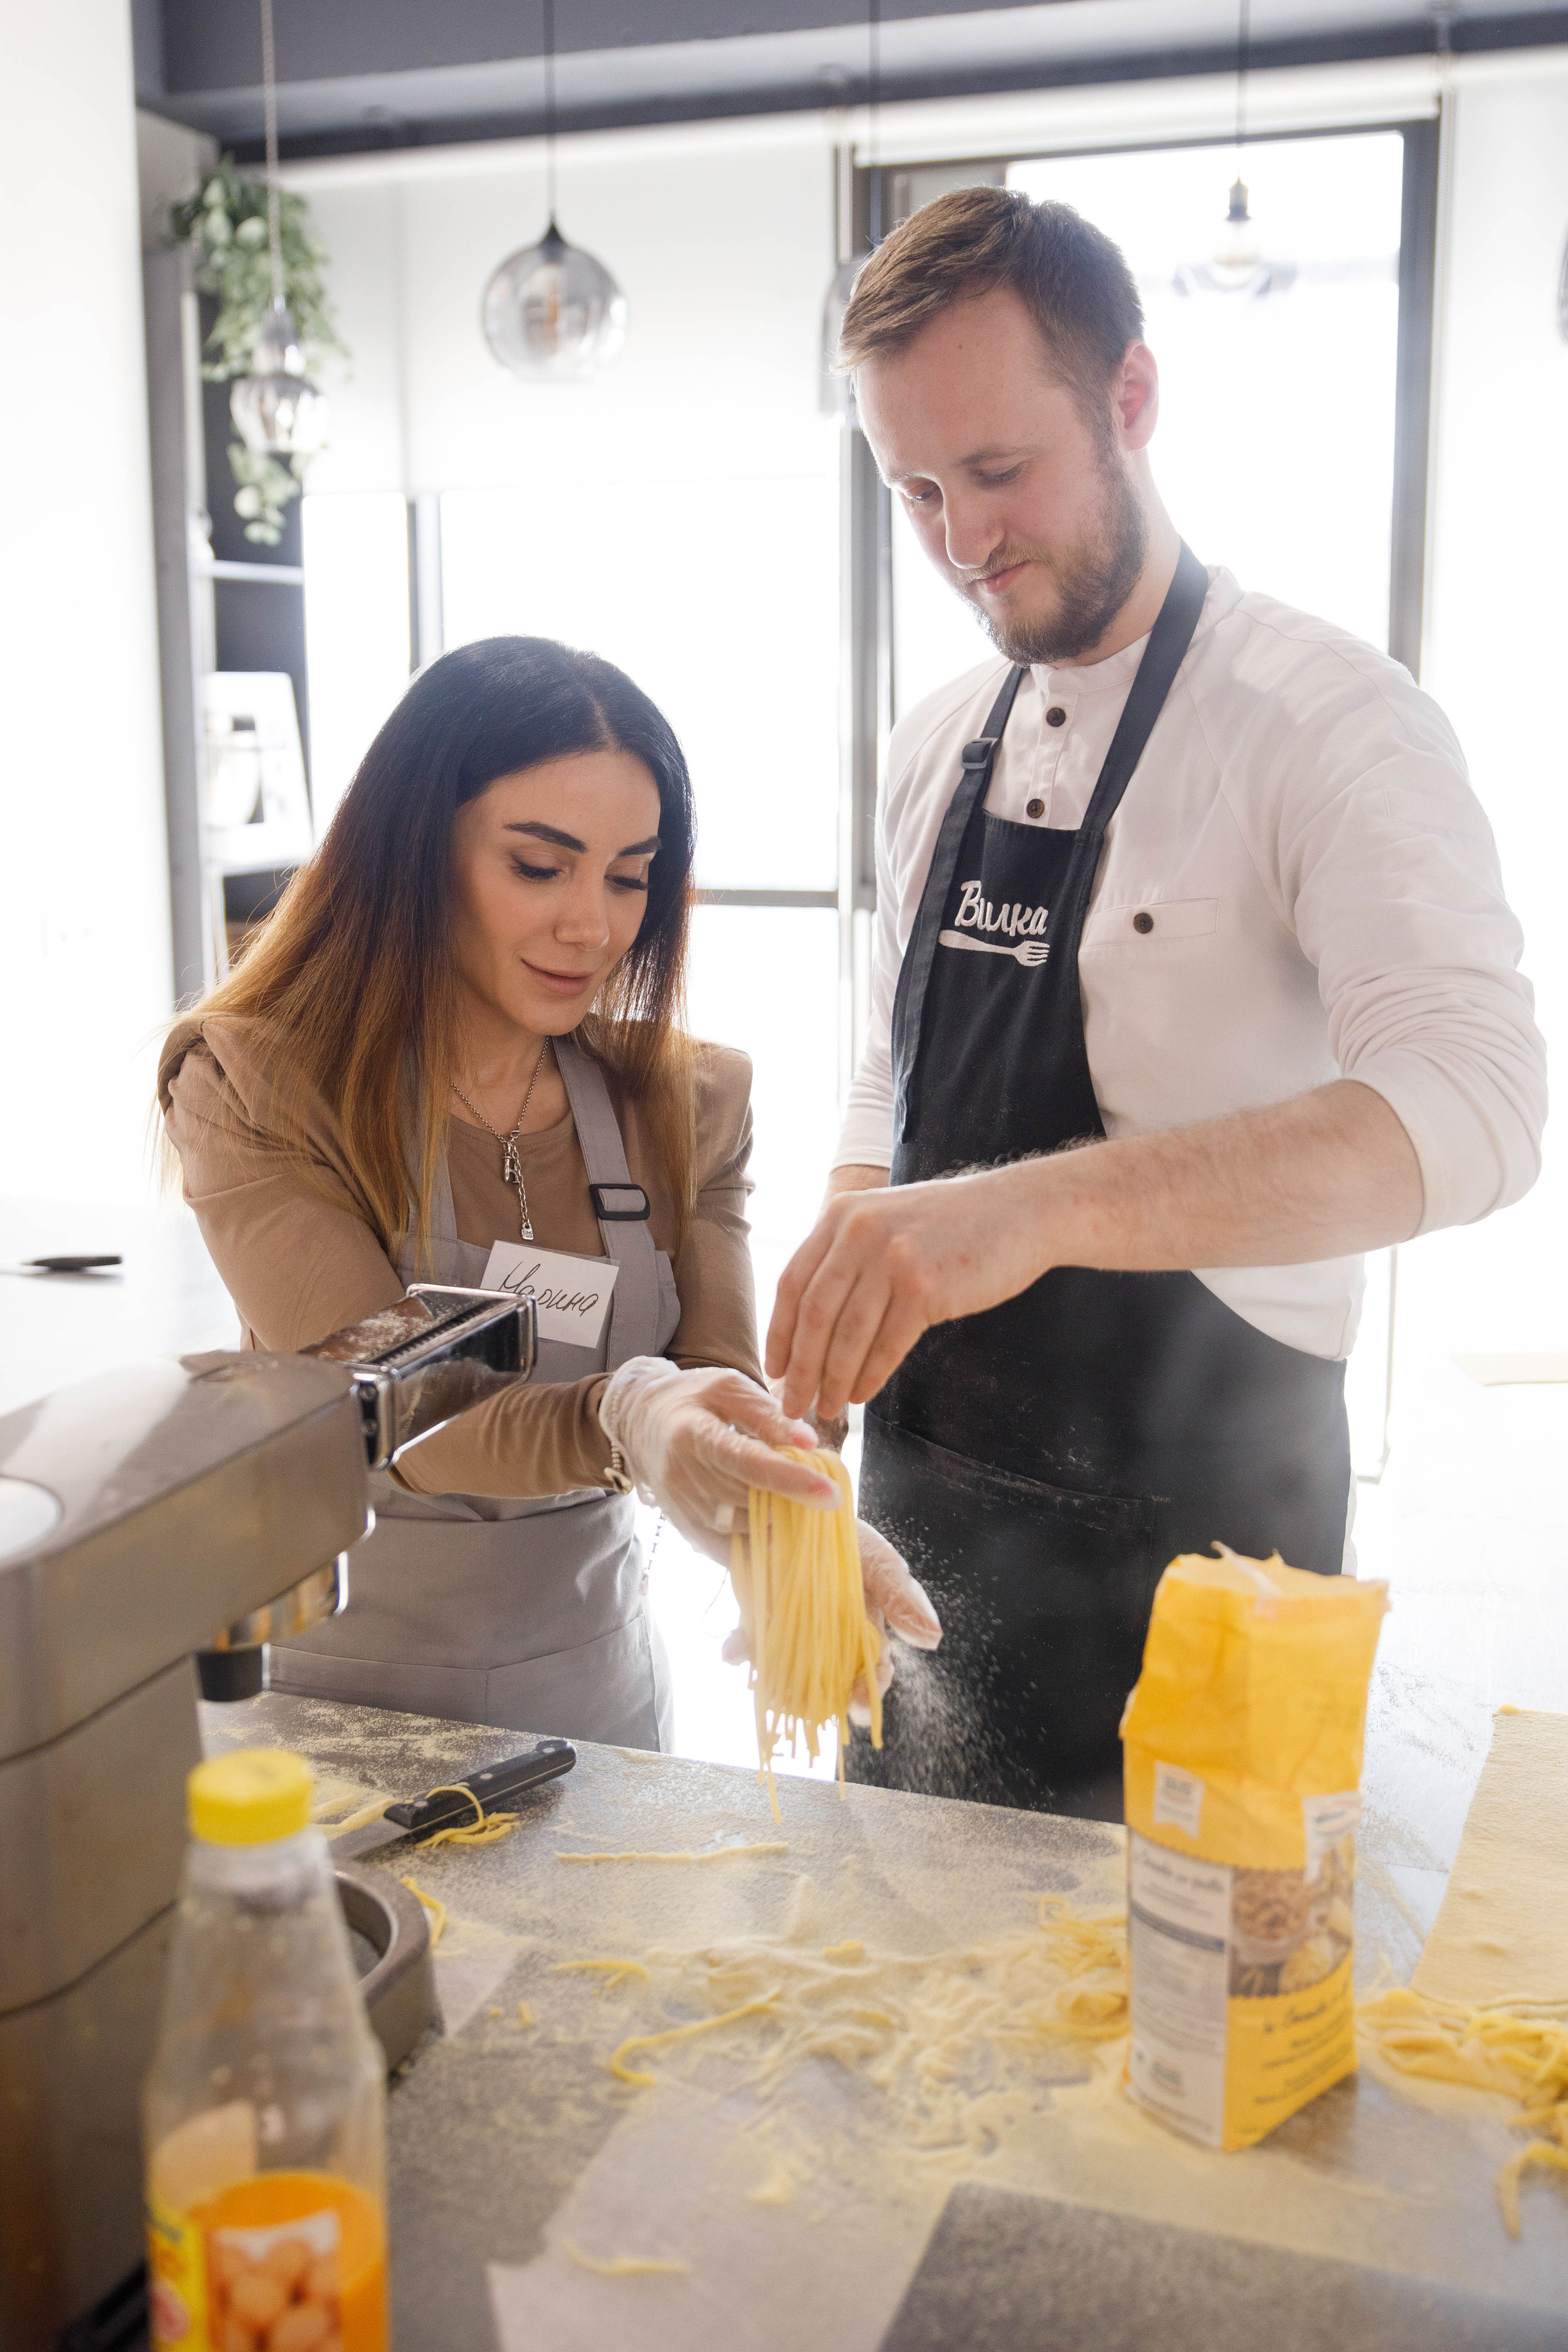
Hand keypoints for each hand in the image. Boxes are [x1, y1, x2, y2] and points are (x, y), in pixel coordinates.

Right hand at [598, 1357, 837, 1565]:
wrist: (642, 1420)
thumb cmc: (694, 1398)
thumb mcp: (729, 1389)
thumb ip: (768, 1414)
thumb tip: (810, 1443)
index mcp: (693, 1433)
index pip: (748, 1463)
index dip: (791, 1480)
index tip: (832, 1494)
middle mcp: (681, 1475)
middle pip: (748, 1500)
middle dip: (793, 1502)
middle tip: (828, 1495)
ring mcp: (680, 1506)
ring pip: (740, 1528)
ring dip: (778, 1523)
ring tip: (804, 1508)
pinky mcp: (683, 1526)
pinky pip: (726, 1549)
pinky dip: (757, 1545)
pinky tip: (779, 1531)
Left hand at [722, 1517, 940, 1723]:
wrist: (789, 1504)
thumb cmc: (840, 1535)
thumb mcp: (876, 1560)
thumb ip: (901, 1597)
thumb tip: (933, 1640)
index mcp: (866, 1628)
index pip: (873, 1671)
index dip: (869, 1692)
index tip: (858, 1707)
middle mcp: (830, 1638)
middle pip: (829, 1682)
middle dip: (819, 1700)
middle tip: (806, 1709)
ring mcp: (792, 1632)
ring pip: (789, 1673)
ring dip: (777, 1683)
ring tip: (768, 1684)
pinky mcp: (757, 1620)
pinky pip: (749, 1645)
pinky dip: (740, 1650)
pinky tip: (733, 1651)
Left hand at [765, 1166, 1048, 1419]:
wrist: (1021, 1211)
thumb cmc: (955, 1224)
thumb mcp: (887, 1220)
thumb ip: (849, 1255)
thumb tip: (811, 1320)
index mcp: (841, 1215)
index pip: (793, 1283)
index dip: (780, 1333)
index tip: (775, 1370)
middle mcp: (859, 1233)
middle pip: (814, 1316)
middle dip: (801, 1369)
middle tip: (793, 1404)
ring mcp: (892, 1259)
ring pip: (847, 1336)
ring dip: (833, 1381)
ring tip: (828, 1408)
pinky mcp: (925, 1287)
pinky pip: (886, 1345)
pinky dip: (870, 1376)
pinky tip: (862, 1394)